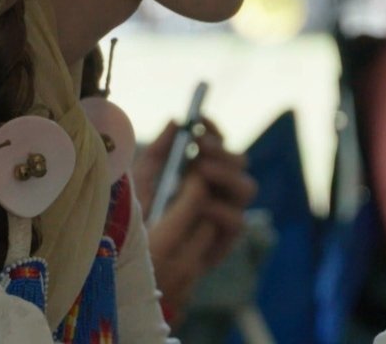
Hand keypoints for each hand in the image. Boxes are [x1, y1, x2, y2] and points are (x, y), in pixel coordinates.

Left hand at [138, 119, 257, 320]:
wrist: (139, 263)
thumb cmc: (139, 218)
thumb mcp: (143, 180)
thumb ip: (159, 151)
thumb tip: (176, 121)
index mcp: (201, 169)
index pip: (217, 143)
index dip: (212, 130)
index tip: (199, 121)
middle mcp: (219, 189)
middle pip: (239, 160)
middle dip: (222, 151)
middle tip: (200, 148)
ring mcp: (226, 213)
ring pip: (246, 187)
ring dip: (227, 175)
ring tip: (202, 172)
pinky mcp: (226, 239)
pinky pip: (236, 220)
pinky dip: (222, 210)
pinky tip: (204, 207)